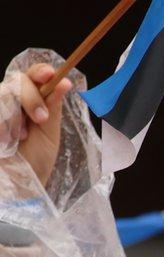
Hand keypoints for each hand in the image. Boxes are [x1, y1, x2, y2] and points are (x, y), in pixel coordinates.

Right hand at [1, 62, 73, 187]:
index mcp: (29, 101)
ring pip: (2, 94)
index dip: (39, 71)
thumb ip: (52, 107)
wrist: (20, 185)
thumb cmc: (36, 161)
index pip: (31, 76)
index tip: (50, 74)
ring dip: (15, 116)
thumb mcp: (49, 133)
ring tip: (20, 137)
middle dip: (31, 97)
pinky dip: (3, 124)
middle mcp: (10, 101)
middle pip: (16, 80)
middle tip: (41, 119)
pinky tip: (6, 140)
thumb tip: (65, 82)